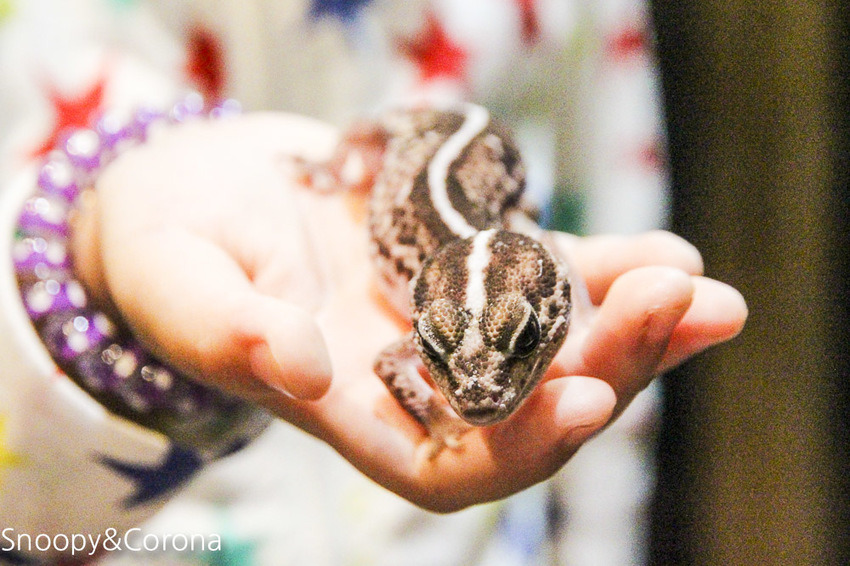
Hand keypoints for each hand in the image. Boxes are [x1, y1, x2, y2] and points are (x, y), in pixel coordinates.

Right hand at [72, 112, 746, 511]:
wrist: (200, 191)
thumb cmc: (170, 247)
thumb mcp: (177, 286)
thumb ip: (231, 333)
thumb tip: (310, 369)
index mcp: (347, 410)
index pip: (448, 465)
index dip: (519, 448)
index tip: (585, 401)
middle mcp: (412, 378)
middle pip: (529, 403)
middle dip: (610, 367)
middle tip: (681, 306)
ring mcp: (446, 320)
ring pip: (557, 343)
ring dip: (636, 324)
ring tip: (701, 287)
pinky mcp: (464, 263)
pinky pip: (548, 276)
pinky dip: (608, 269)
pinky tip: (667, 252)